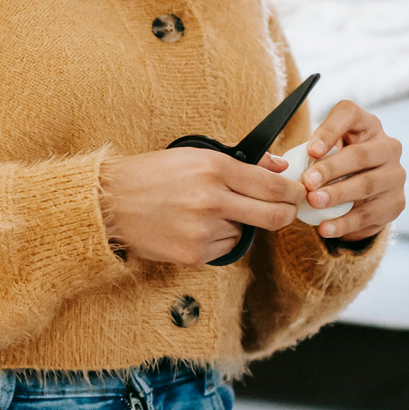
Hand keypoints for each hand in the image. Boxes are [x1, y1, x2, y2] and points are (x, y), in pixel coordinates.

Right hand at [98, 146, 308, 266]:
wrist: (110, 202)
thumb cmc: (152, 174)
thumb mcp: (196, 155)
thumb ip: (242, 162)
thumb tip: (279, 166)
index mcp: (214, 168)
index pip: (273, 185)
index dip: (293, 191)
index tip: (298, 193)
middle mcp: (212, 199)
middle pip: (274, 215)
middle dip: (287, 214)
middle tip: (287, 211)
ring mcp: (203, 229)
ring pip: (247, 233)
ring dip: (240, 225)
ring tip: (210, 212)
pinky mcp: (195, 253)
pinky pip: (226, 249)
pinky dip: (219, 239)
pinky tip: (196, 227)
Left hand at [297, 100, 405, 240]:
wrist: (363, 196)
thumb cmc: (337, 165)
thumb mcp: (326, 152)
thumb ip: (311, 153)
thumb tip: (281, 166)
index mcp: (366, 124)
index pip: (349, 114)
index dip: (329, 130)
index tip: (311, 150)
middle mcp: (387, 146)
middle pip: (360, 154)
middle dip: (331, 169)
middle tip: (307, 182)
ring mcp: (395, 175)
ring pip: (367, 184)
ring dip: (338, 195)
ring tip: (314, 202)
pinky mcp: (396, 202)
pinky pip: (369, 214)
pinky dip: (345, 223)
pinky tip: (326, 228)